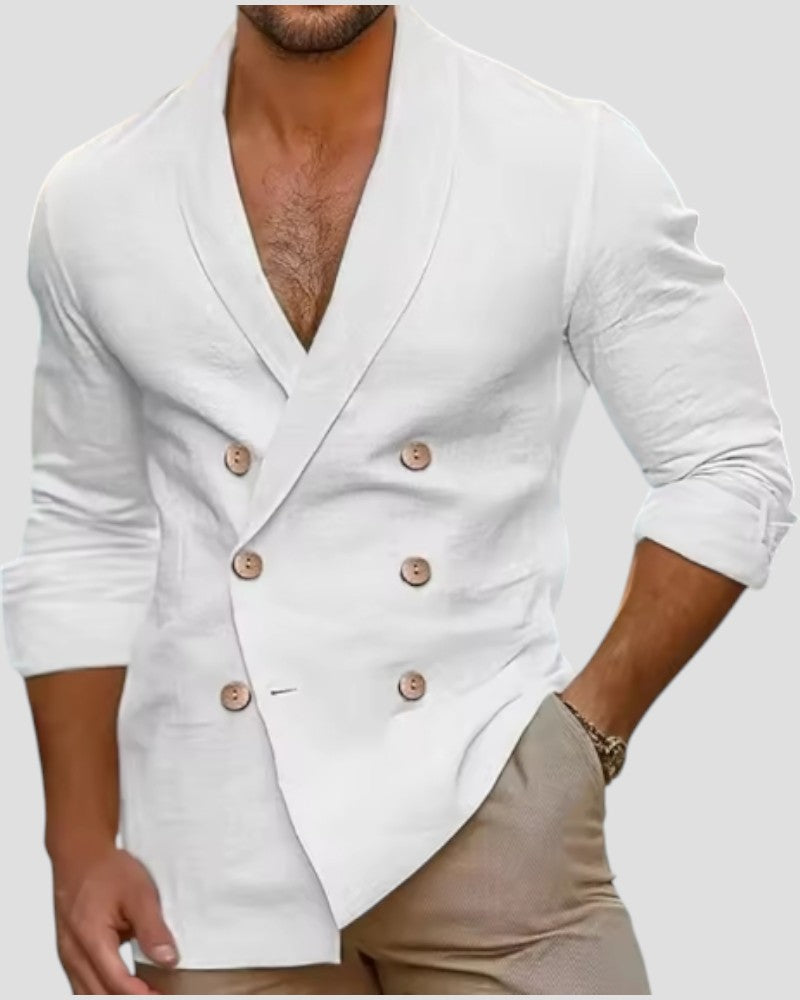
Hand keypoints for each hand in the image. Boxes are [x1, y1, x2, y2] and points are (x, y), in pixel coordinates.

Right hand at [51, 845, 178, 994]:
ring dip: (116, 996)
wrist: (79, 855)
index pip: (118, 983)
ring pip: (89, 993)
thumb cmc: (105, 869)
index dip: (143, 995)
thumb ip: (153, 929)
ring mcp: (69, 955)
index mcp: (91, 939)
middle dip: (131, 999)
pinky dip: (104, 990)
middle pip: (101, 995)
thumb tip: (168, 959)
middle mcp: (74, 953)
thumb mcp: (139, 893)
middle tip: (159, 994)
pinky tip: (125, 987)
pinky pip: (84, 983)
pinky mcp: (70, 953)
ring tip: (146, 991)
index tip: (164, 996)